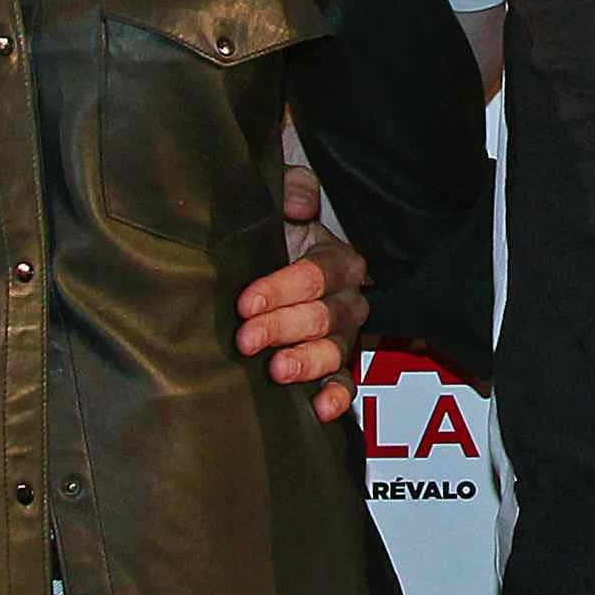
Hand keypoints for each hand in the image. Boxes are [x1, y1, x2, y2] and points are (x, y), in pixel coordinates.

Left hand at [236, 160, 366, 423]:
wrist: (259, 266)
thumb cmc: (269, 235)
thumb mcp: (278, 199)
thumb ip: (292, 185)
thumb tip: (298, 206)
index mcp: (337, 258)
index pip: (318, 273)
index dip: (283, 288)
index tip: (247, 301)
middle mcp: (348, 297)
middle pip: (326, 314)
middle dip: (284, 326)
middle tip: (247, 338)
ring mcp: (344, 335)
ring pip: (337, 350)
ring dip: (307, 361)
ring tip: (277, 370)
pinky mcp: (334, 366)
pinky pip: (347, 383)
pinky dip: (337, 396)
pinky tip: (319, 409)